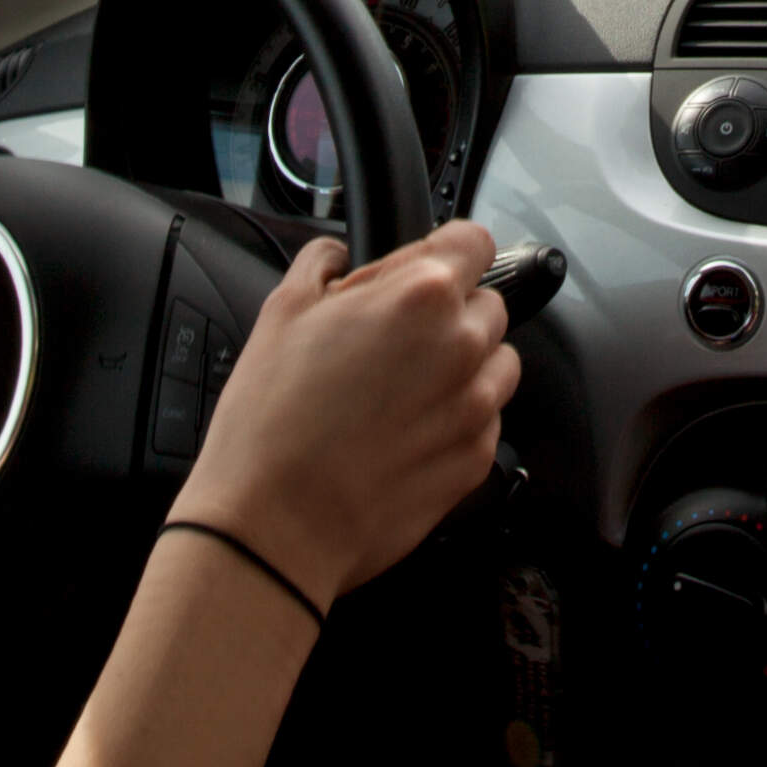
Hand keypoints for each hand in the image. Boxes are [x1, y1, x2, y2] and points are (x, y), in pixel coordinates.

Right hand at [172, 220, 518, 606]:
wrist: (276, 524)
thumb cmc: (271, 423)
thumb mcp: (281, 312)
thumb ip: (323, 266)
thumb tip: (337, 257)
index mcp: (421, 295)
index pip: (472, 242)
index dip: (442, 252)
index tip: (422, 270)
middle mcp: (463, 345)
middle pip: (485, 304)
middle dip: (445, 314)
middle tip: (389, 343)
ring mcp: (476, 406)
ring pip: (494, 363)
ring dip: (461, 365)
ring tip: (399, 391)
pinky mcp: (477, 459)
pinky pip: (485, 420)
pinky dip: (455, 419)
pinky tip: (402, 433)